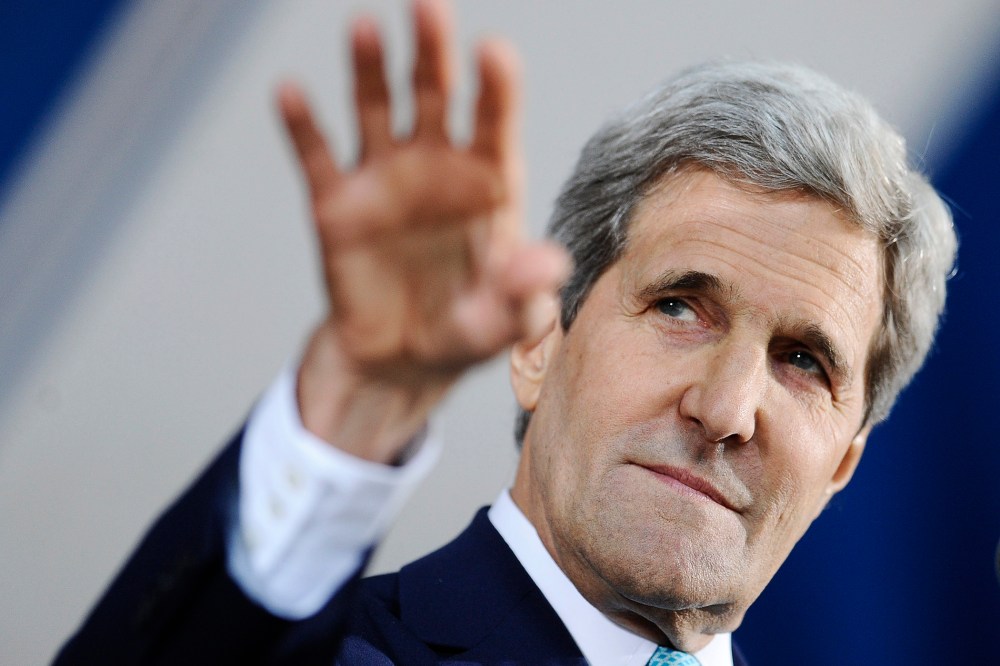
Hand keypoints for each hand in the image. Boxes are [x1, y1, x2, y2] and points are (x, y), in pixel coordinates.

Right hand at [279, 0, 567, 462]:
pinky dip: (303, 125)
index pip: (495, 122)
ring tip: (364, 28)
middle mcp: (437, 166)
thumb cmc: (464, 330)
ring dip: (369, 68)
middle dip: (432, 51)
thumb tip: (548, 264)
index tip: (493, 52)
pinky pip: (317, 157)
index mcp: (488, 182)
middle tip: (428, 7)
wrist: (402, 359)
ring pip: (376, 108)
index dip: (496, 87)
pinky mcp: (336, 203)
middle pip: (436, 94)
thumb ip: (524, 294)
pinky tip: (292, 93)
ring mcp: (384, 178)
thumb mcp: (503, 322)